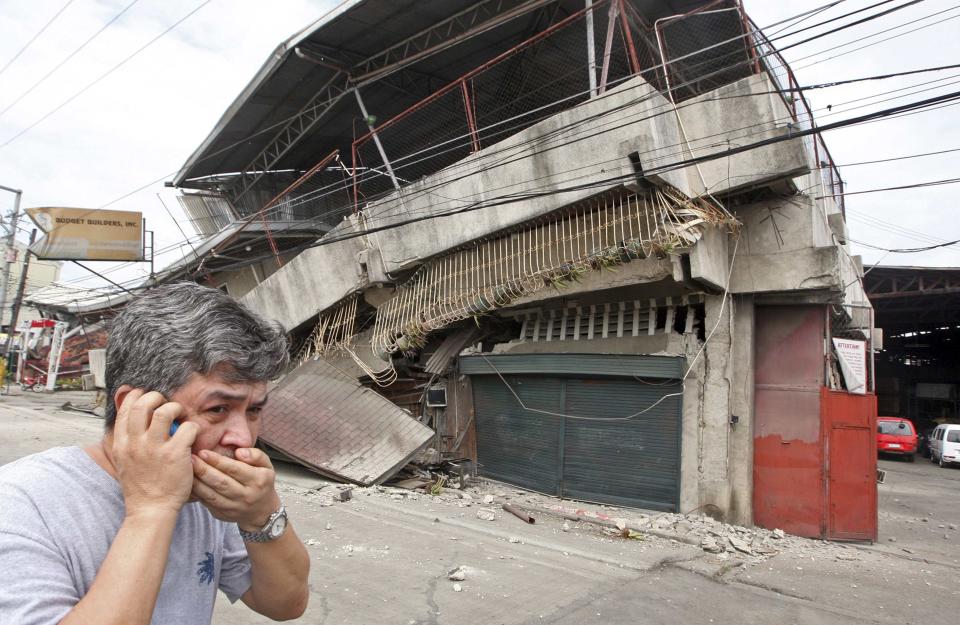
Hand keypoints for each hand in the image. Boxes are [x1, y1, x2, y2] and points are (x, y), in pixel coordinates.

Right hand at [112, 389, 198, 518]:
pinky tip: (192, 435)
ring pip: (165, 411)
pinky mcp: (175, 454)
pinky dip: (192, 427)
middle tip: (166, 404)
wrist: (150, 510)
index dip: (136, 396)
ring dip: (176, 408)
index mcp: (121, 444)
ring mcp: (155, 448)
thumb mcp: (124, 462)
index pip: (125, 409)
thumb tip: (134, 422)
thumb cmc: (141, 488)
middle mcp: (135, 443)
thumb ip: (128, 442)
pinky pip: (187, 427)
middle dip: (156, 397)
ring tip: (180, 416)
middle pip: (143, 404)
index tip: (146, 395)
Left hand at [191, 448, 280, 530]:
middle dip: (204, 470)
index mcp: (258, 481)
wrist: (261, 512)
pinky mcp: (222, 515)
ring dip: (197, 482)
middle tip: (190, 458)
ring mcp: (233, 508)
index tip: (204, 452)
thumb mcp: (267, 466)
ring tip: (187, 469)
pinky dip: (196, 493)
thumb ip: (255, 455)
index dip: (218, 461)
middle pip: (221, 483)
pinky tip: (189, 482)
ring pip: (211, 495)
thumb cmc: (261, 482)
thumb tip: (239, 452)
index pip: (235, 469)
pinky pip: (206, 503)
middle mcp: (246, 496)